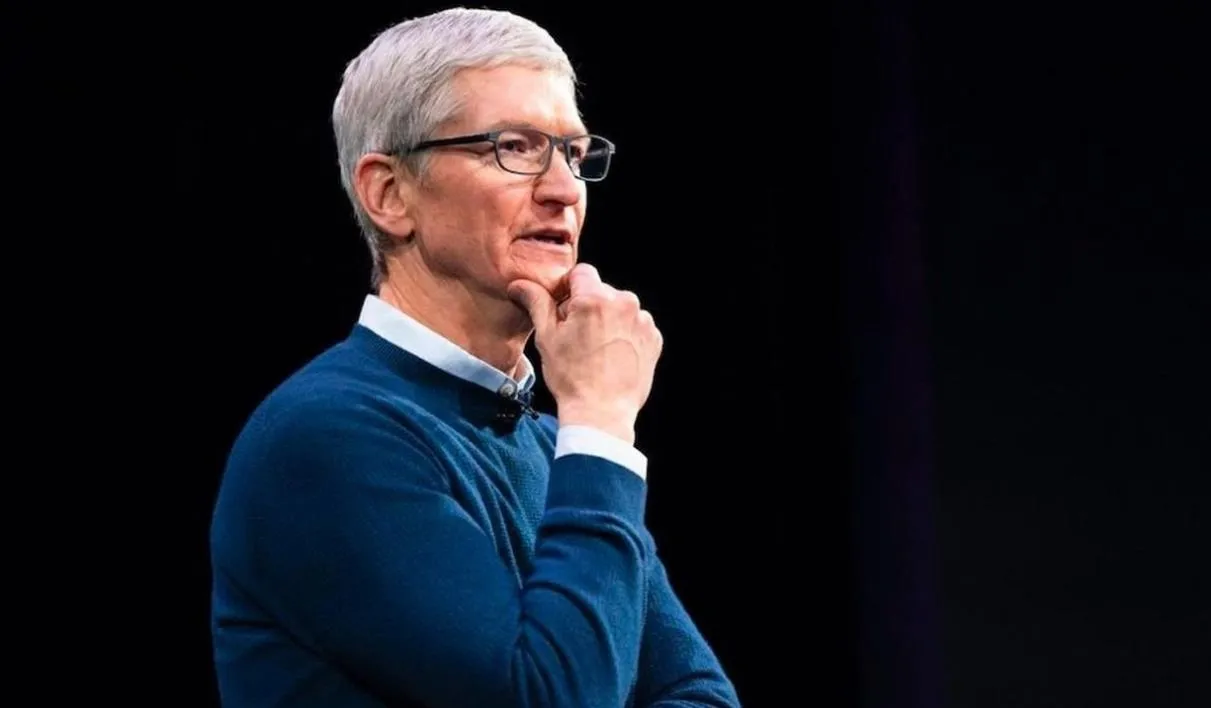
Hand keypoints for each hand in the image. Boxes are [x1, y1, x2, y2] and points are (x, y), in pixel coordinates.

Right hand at [508, 264, 662, 444]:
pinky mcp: (653, 338)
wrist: (602, 413)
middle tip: (576, 336)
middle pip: (601, 291)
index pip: (581, 273)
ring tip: (595, 350)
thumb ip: (537, 303)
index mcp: (595, 298)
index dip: (568, 289)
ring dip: (607, 320)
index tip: (563, 311)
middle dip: (588, 306)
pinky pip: (635, 325)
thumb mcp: (547, 337)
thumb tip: (520, 284)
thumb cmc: (571, 377)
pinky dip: (624, 335)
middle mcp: (624, 303)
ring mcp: (643, 321)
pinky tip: (611, 356)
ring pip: (619, 308)